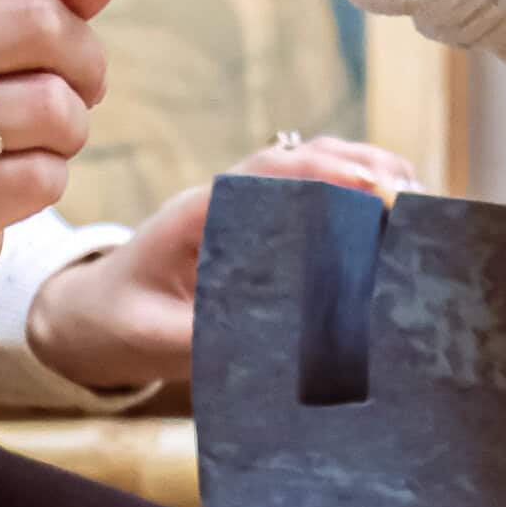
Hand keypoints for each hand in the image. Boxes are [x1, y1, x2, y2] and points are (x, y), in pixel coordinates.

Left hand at [25, 134, 416, 391]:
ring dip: (366, 170)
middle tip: (413, 195)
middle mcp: (226, 196)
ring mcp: (244, 204)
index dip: (328, 176)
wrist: (88, 314)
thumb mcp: (149, 339)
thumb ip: (199, 341)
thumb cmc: (117, 322)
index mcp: (199, 214)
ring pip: (313, 165)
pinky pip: (312, 191)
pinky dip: (356, 190)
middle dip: (362, 165)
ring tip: (417, 196)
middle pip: (302, 156)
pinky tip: (393, 212)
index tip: (377, 192)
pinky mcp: (259, 222)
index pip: (271, 175)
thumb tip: (267, 351)